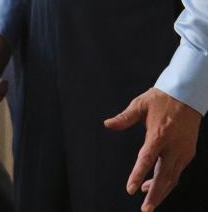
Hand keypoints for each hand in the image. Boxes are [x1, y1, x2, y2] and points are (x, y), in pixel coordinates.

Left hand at [105, 88, 201, 210]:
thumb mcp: (140, 104)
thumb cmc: (162, 99)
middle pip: (164, 176)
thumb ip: (124, 117)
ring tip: (147, 201)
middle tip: (145, 209)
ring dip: (161, 191)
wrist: (187, 95)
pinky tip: (154, 184)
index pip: (147, 159)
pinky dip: (166, 181)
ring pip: (172, 177)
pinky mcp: (188, 153)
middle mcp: (173, 146)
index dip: (138, 175)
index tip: (131, 188)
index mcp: (159, 134)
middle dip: (155, 195)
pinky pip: (176, 171)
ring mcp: (183, 151)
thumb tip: (108, 124)